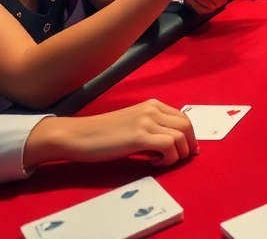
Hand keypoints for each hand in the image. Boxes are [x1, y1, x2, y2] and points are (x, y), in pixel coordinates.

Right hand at [23, 99, 197, 168]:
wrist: (77, 135)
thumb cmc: (102, 133)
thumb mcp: (132, 124)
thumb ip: (152, 128)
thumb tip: (171, 144)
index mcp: (152, 105)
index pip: (182, 117)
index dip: (189, 135)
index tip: (186, 149)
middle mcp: (152, 109)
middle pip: (186, 125)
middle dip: (189, 144)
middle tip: (181, 159)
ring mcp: (147, 121)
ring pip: (181, 136)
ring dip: (178, 154)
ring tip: (161, 161)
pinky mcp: (140, 136)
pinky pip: (169, 146)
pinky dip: (168, 158)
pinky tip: (153, 163)